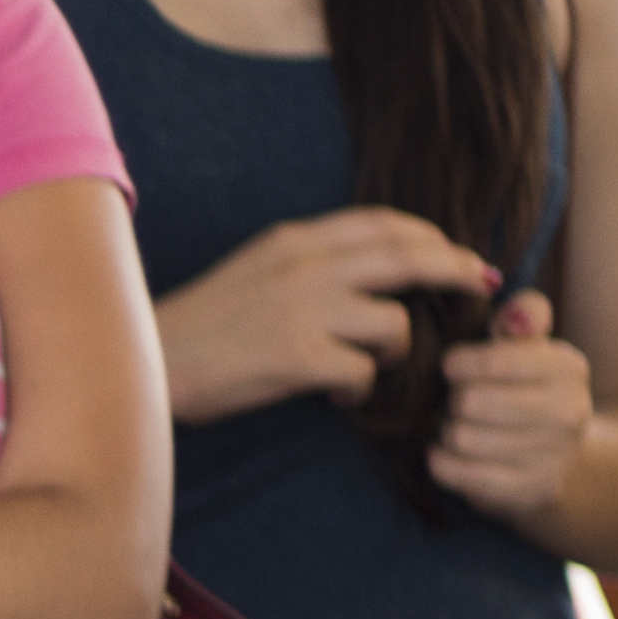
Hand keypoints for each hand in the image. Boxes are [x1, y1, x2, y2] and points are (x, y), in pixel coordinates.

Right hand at [154, 209, 498, 424]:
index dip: (430, 236)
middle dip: (454, 269)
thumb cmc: (193, 327)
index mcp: (293, 242)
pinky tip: (339, 394)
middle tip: (479, 284)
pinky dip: (361, 386)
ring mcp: (303, 312)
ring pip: (395, 321)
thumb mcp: (251, 271)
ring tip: (374, 365)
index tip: (453, 252)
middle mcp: (305, 268)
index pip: (383, 224)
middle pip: (409, 257)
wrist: (137, 362)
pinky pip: (363, 370)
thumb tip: (361, 273)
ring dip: (398, 348)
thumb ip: (304, 265)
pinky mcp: (296, 358)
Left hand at [431, 290, 591, 522]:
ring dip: (445, 433)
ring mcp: (555, 456)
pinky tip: (446, 454)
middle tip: (455, 403)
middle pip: (471, 401)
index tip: (452, 367)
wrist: (552, 458)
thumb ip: (522, 317)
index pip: (495, 360)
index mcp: (568, 368)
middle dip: (451, 401)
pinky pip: (460, 474)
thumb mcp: (525, 347)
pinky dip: (441, 463)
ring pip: (462, 438)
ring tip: (454, 428)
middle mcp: (570, 411)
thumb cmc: (522, 389)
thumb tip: (515, 315)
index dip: (458, 363)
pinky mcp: (531, 491)